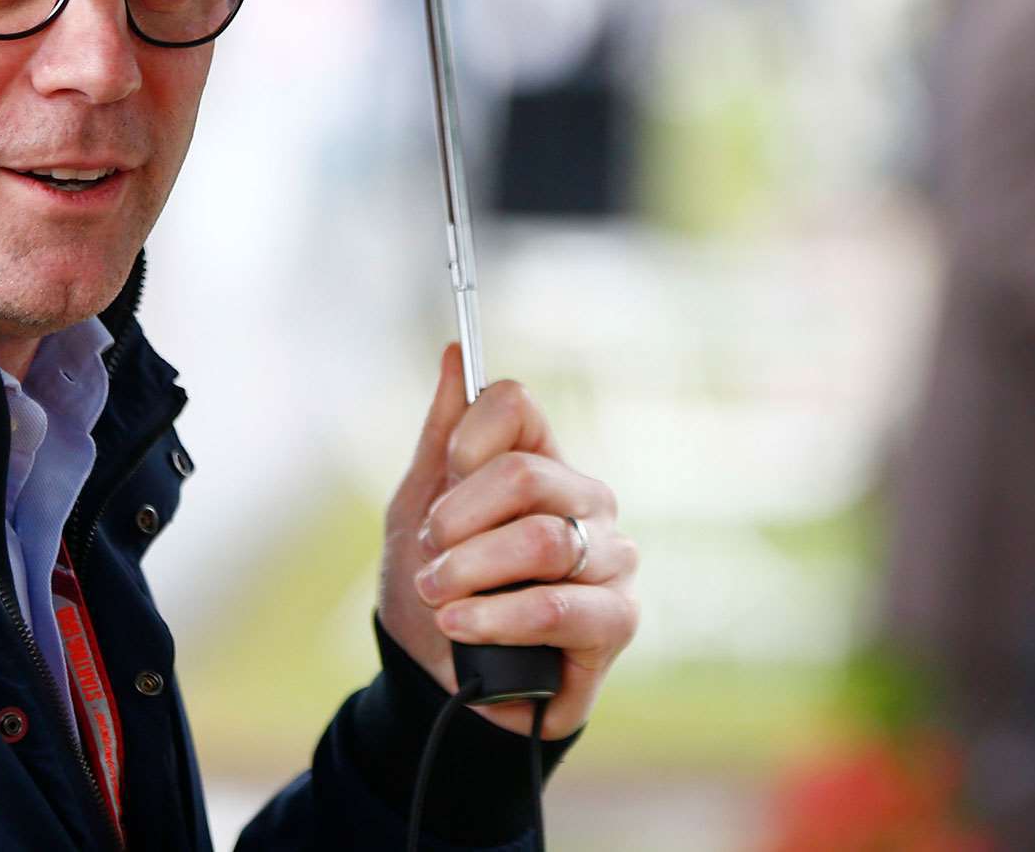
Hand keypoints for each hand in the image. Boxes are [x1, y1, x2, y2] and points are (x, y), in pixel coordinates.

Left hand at [377, 344, 639, 737]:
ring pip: (541, 541)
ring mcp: (610, 558)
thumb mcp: (418, 507)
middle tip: (429, 557)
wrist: (440, 683)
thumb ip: (443, 433)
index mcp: (543, 461)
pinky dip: (497, 618)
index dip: (466, 440)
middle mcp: (587, 500)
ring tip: (439, 600)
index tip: (442, 482)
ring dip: (469, 574)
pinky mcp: (616, 620)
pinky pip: (558, 606)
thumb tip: (456, 351)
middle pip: (524, 475)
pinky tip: (461, 627)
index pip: (516, 406)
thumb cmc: (438, 590)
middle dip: (456, 522)